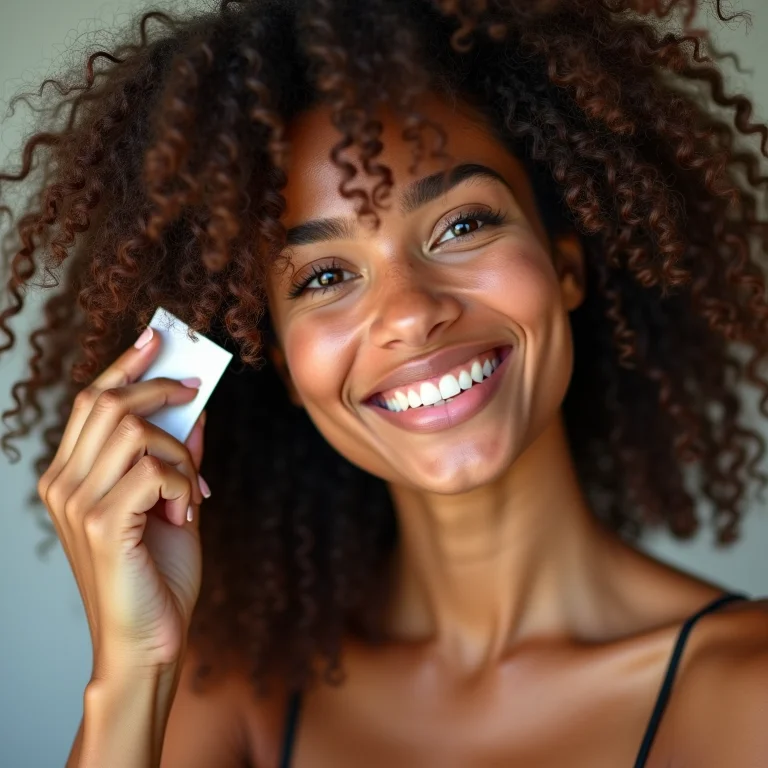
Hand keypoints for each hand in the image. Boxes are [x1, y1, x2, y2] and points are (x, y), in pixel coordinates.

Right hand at [37, 326, 208, 675]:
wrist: (150, 642)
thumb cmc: (158, 575)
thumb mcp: (173, 503)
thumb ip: (179, 457)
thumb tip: (197, 411)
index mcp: (72, 476)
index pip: (93, 401)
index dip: (124, 363)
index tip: (156, 336)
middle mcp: (64, 483)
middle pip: (107, 402)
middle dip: (158, 387)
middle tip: (194, 390)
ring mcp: (78, 503)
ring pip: (134, 430)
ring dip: (179, 451)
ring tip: (191, 487)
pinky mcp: (102, 523)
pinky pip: (154, 469)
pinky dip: (183, 481)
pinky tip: (185, 511)